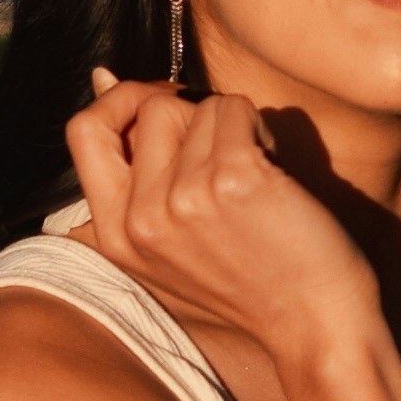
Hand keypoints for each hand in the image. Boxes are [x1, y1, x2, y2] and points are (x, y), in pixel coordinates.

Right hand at [64, 71, 381, 365]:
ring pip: (195, 107)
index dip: (122, 102)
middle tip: (223, 148)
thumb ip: (132, 168)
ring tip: (254, 177)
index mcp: (116, 237)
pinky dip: (259, 128)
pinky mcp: (233, 179)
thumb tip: (101, 74)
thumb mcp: (169, 238)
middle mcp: (140, 220)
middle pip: (147, 109)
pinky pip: (233, 109)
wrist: (315, 327)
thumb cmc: (251, 279)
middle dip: (190, 114)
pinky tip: (274, 171)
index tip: (162, 109)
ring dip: (232, 127)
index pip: (84, 130)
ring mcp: (183, 200)